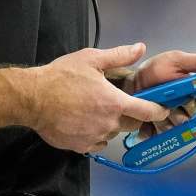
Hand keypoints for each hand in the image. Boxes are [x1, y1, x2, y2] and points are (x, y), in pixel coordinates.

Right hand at [31, 43, 169, 154]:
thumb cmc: (62, 76)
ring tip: (92, 108)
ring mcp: (95, 137)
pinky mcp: (81, 147)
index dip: (158, 110)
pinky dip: (94, 133)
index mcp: (114, 102)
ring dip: (109, 123)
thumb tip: (140, 48)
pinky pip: (96, 141)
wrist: (33, 97)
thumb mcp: (91, 59)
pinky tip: (82, 120)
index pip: (146, 111)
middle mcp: (109, 123)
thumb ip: (119, 55)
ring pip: (112, 132)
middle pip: (130, 123)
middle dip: (129, 114)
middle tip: (114, 101)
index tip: (162, 109)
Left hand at [127, 49, 195, 139]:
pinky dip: (155, 127)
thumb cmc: (156, 71)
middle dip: (182, 106)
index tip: (195, 90)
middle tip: (170, 96)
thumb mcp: (177, 61)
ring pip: (181, 127)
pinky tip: (148, 117)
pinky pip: (165, 137)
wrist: (133, 85)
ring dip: (166, 115)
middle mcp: (193, 109)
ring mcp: (180, 123)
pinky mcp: (165, 134)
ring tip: (156, 103)